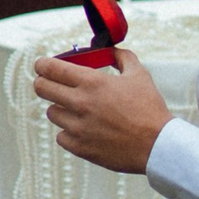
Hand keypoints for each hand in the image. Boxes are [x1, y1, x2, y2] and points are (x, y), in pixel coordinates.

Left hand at [30, 48, 171, 176]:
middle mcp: (80, 103)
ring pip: (51, 113)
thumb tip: (110, 50)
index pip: (51, 68)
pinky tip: (82, 129)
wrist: (158, 145)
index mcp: (92, 82)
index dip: (42, 64)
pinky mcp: (80, 147)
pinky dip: (68, 132)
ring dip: (60, 108)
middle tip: (48, 83)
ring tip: (76, 109)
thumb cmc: (149, 108)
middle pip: (41, 88)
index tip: (41, 65)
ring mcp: (78, 127)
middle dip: (43, 82)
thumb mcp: (139, 74)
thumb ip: (121, 57)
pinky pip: (61, 136)